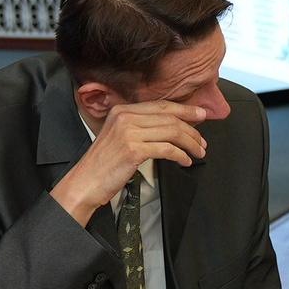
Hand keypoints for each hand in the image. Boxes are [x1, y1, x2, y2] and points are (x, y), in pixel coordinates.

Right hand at [51, 101, 209, 222]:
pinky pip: (167, 149)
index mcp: (121, 110)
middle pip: (169, 117)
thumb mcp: (118, 136)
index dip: (184, 109)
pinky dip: (181, 155)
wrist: (85, 182)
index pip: (160, 105)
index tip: (200, 115)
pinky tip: (185, 161)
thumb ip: (138, 127)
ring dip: (190, 143)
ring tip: (198, 151)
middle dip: (192, 128)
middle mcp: (125, 117)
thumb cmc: (103, 164)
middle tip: (202, 139)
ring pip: (171, 132)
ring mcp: (128, 132)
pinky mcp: (133, 149)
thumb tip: (169, 126)